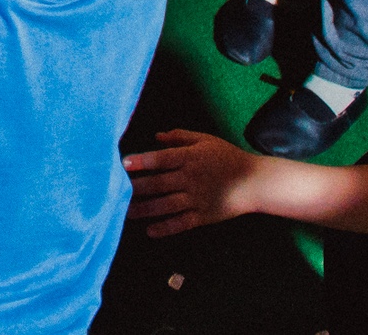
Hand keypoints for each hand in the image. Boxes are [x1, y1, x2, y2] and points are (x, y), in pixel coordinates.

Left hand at [123, 129, 271, 236]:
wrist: (254, 182)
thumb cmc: (226, 157)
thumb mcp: (205, 140)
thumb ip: (180, 136)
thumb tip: (156, 136)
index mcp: (190, 158)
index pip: (162, 159)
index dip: (142, 161)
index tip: (123, 164)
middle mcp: (191, 179)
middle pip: (159, 183)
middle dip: (136, 187)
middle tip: (113, 191)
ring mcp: (197, 199)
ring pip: (166, 205)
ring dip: (144, 209)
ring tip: (125, 212)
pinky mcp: (203, 216)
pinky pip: (182, 223)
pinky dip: (166, 228)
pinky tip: (150, 231)